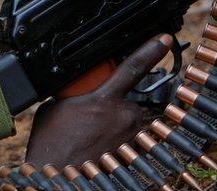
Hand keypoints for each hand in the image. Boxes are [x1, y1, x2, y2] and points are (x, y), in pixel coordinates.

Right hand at [25, 34, 172, 166]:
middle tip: (91, 118)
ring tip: (91, 136)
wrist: (58, 176)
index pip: (133, 67)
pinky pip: (129, 139)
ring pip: (130, 121)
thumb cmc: (51, 145)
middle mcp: (123, 117)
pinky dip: (116, 141)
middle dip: (115, 105)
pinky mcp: (132, 154)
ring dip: (116, 124)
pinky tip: (97, 147)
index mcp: (103, 99)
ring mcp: (130, 137)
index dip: (150, 50)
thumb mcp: (55, 108)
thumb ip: (74, 95)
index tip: (164, 40)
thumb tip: (80, 94)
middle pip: (130, 100)